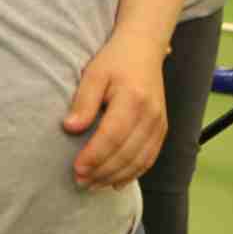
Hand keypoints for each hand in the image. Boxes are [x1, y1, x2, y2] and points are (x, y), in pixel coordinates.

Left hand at [63, 31, 167, 188]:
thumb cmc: (114, 60)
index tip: (76, 168)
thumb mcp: (94, 74)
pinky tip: (115, 183)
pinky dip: (132, 174)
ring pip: (139, 160)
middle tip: (79, 181)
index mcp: (133, 99)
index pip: (112, 136)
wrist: (143, 48)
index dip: (94, 156)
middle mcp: (150, 114)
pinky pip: (149, 158)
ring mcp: (159, 123)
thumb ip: (83, 101)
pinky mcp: (162, 129)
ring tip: (93, 185)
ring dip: (115, 177)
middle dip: (102, 172)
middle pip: (126, 153)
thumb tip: (70, 128)